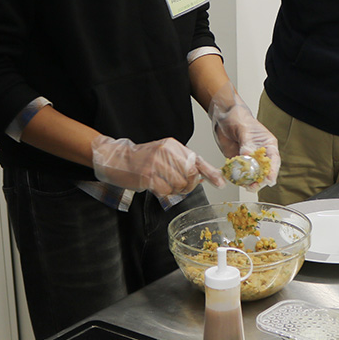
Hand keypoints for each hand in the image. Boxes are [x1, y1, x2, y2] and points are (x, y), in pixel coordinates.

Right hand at [92, 135, 223, 198]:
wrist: (117, 159)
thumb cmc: (142, 159)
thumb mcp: (164, 154)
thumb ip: (183, 163)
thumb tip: (202, 176)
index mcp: (173, 145)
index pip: (197, 160)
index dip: (211, 173)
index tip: (221, 183)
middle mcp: (167, 152)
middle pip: (190, 176)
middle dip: (188, 185)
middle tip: (178, 185)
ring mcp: (157, 164)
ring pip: (180, 185)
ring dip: (174, 190)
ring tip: (163, 184)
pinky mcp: (149, 176)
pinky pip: (166, 191)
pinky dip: (164, 193)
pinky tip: (156, 187)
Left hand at [208, 82, 280, 189]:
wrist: (223, 116)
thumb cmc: (238, 118)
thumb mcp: (244, 129)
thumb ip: (247, 143)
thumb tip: (247, 156)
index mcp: (267, 144)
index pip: (273, 159)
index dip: (273, 171)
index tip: (270, 179)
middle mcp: (260, 153)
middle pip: (264, 171)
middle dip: (260, 180)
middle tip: (254, 186)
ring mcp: (249, 158)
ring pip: (252, 175)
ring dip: (249, 182)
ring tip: (246, 186)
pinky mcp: (238, 161)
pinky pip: (240, 173)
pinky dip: (238, 178)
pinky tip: (236, 180)